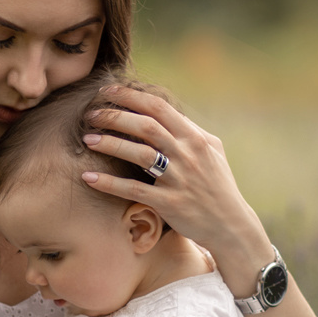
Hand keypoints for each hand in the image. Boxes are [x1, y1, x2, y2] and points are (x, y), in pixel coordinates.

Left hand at [77, 86, 275, 289]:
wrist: (230, 225)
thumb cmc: (218, 185)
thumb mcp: (213, 151)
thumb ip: (190, 130)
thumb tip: (165, 112)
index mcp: (195, 138)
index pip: (159, 107)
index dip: (130, 96)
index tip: (108, 91)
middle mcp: (187, 155)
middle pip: (146, 126)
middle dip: (115, 116)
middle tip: (91, 114)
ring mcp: (179, 179)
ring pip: (139, 154)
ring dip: (110, 144)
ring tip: (87, 139)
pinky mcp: (169, 203)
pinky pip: (134, 190)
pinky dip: (109, 183)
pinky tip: (88, 178)